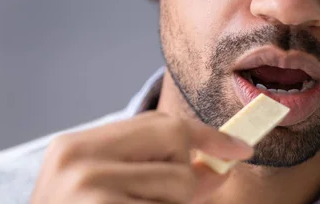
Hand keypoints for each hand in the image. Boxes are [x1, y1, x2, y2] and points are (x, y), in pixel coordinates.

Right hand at [30, 111, 252, 203]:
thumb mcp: (109, 186)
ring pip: (180, 183)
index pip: (161, 123)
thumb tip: (218, 172)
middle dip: (187, 172)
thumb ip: (159, 171)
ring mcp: (89, 188)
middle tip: (172, 195)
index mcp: (78, 144)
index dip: (208, 136)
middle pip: (176, 141)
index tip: (240, 149)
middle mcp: (80, 159)